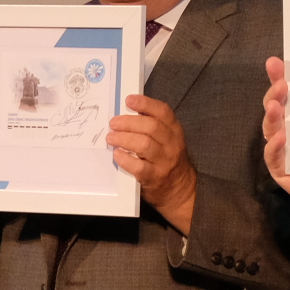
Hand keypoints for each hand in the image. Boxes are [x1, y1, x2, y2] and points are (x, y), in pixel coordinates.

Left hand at [105, 93, 197, 232]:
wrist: (179, 189)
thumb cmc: (166, 159)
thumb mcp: (166, 139)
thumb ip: (151, 127)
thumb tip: (124, 113)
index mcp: (174, 130)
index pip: (163, 112)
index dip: (145, 104)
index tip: (128, 100)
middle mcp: (171, 144)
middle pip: (151, 127)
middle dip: (128, 122)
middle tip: (113, 123)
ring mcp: (164, 161)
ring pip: (144, 145)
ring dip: (124, 139)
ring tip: (111, 138)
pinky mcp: (154, 177)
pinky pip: (139, 166)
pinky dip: (125, 159)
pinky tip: (117, 155)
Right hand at [259, 56, 289, 230]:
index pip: (283, 94)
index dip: (278, 77)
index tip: (276, 62)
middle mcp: (283, 130)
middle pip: (273, 108)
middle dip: (274, 93)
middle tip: (281, 83)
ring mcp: (278, 149)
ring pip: (270, 129)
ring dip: (272, 117)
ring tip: (275, 106)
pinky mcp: (279, 168)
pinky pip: (273, 156)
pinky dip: (274, 146)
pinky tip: (279, 137)